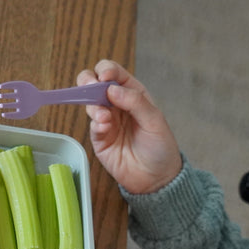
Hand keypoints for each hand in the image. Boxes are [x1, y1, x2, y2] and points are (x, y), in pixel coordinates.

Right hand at [77, 60, 181, 194]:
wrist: (156, 178)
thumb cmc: (160, 147)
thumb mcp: (154, 121)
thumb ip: (135, 102)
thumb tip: (112, 89)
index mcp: (132, 94)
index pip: (114, 73)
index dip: (106, 70)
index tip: (104, 77)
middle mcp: (116, 105)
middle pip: (94, 84)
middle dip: (88, 82)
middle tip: (90, 87)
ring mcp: (106, 121)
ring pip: (89, 103)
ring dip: (93, 106)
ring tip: (104, 117)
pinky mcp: (99, 139)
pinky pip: (92, 126)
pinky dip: (95, 124)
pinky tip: (104, 128)